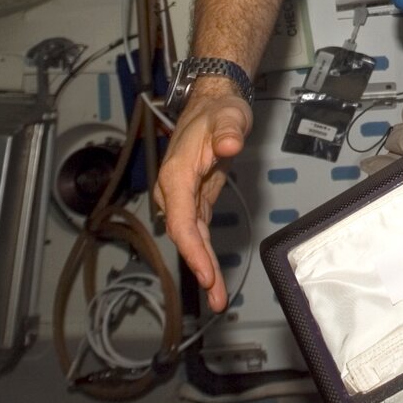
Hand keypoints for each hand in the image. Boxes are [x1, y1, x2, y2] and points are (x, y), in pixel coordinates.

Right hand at [153, 89, 251, 312]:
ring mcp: (182, 198)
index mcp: (176, 174)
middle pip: (184, 235)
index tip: (204, 272)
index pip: (181, 219)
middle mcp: (174, 191)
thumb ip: (228, 131)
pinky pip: (198, 232)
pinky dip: (205, 254)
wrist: (211, 104)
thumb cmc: (218, 110)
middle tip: (215, 295)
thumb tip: (229, 145)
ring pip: (191, 238)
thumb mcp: (228, 116)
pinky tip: (213, 275)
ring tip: (217, 298)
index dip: (192, 248)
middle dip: (199, 266)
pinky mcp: (195, 201)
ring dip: (203, 267)